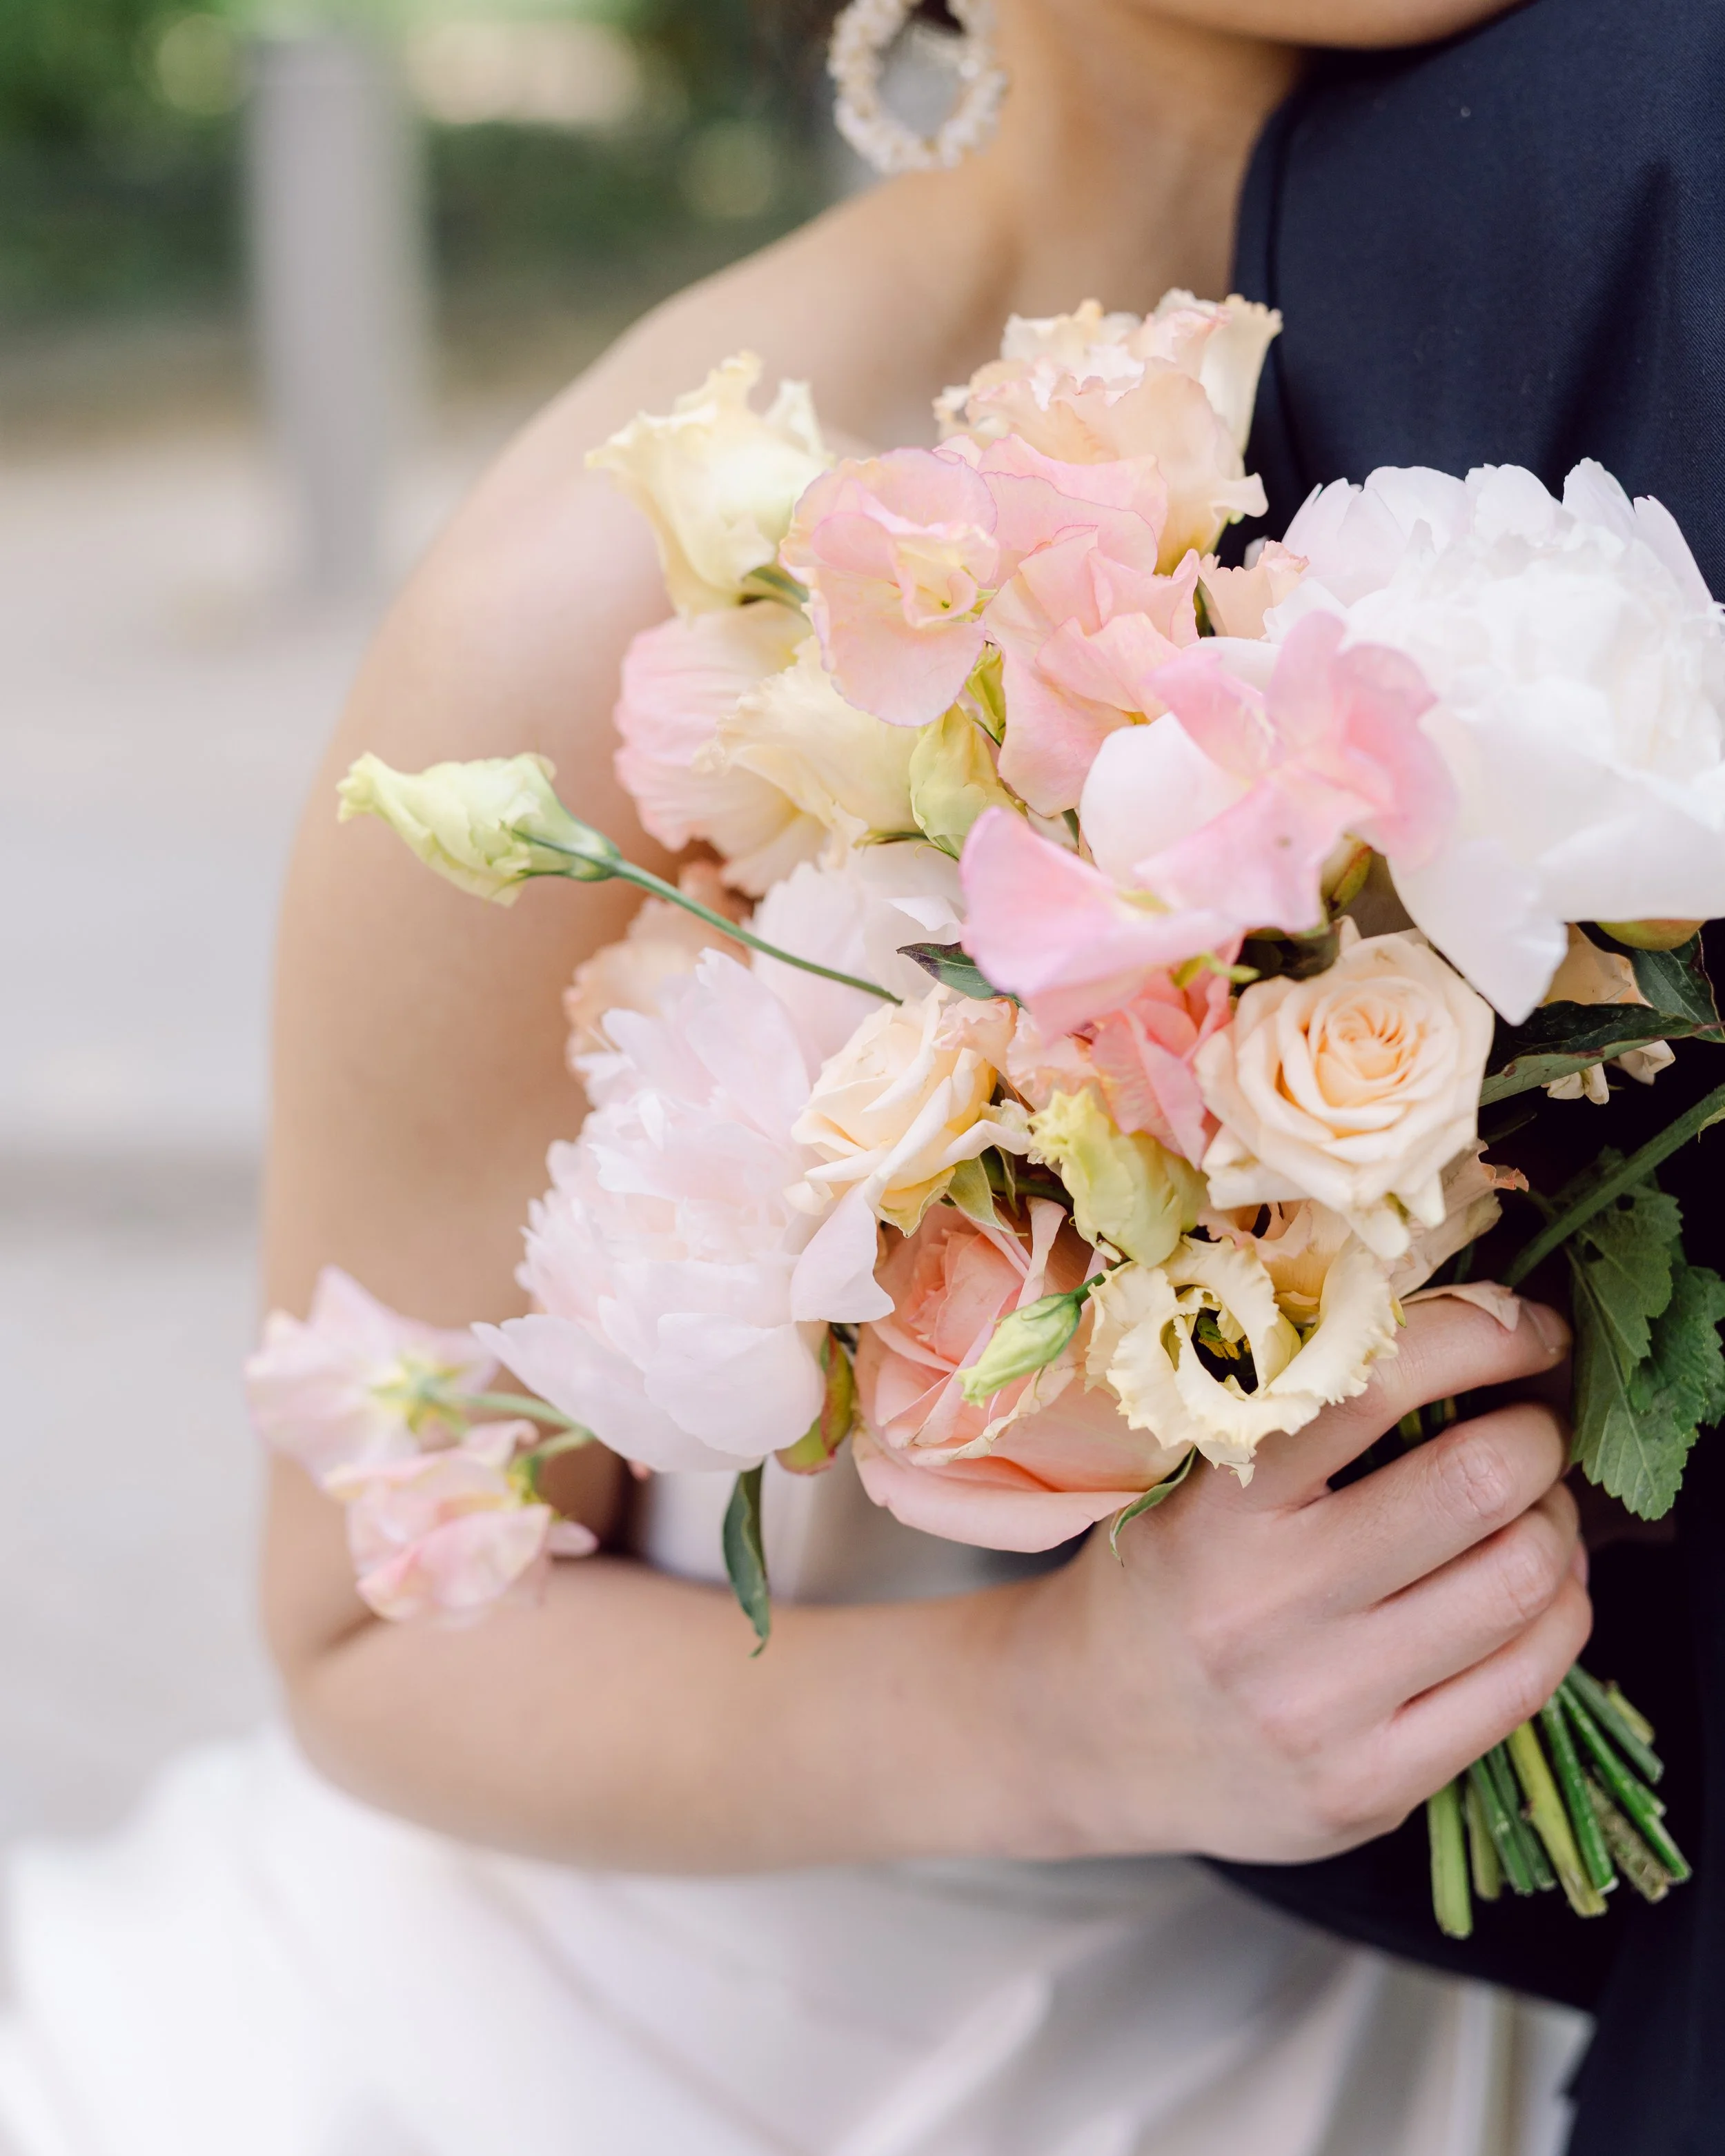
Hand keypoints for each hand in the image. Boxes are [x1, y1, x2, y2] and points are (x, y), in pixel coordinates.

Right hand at [1006, 1294, 1585, 1862]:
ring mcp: (1325, 1705)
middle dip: (1535, 1438)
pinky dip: (1558, 1615)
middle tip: (1526, 1432)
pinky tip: (1529, 1595)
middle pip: (1480, 1483)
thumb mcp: (1191, 1481)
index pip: (1374, 1383)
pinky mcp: (1373, 1786)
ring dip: (1557, 1526)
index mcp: (1218, 1504)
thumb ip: (1304, 1418)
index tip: (1528, 1328)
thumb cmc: (1161, 1581)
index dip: (1484, 1336)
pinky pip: (1524, 1682)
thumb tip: (1476, 1334)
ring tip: (1531, 1515)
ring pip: (1522, 1583)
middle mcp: (1269, 1604)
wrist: (1084, 1739)